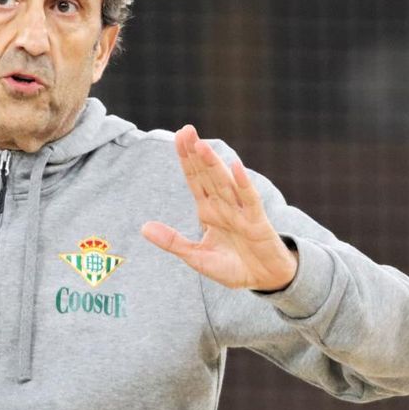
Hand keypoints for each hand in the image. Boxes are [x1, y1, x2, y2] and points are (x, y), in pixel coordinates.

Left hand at [141, 125, 297, 291]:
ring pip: (224, 183)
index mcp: (209, 210)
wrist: (265, 280)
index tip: (177, 137)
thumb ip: (172, 242)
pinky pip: (249, 200)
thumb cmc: (233, 266)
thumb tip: (143, 227)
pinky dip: (243, 184)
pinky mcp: (257, 223)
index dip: (186, 159)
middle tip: (186, 129)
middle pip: (207, 174)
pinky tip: (235, 167)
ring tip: (201, 145)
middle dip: (196, 153)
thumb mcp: (196, 257)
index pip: (194, 179)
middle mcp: (223, 206)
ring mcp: (240, 212)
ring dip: (213, 164)